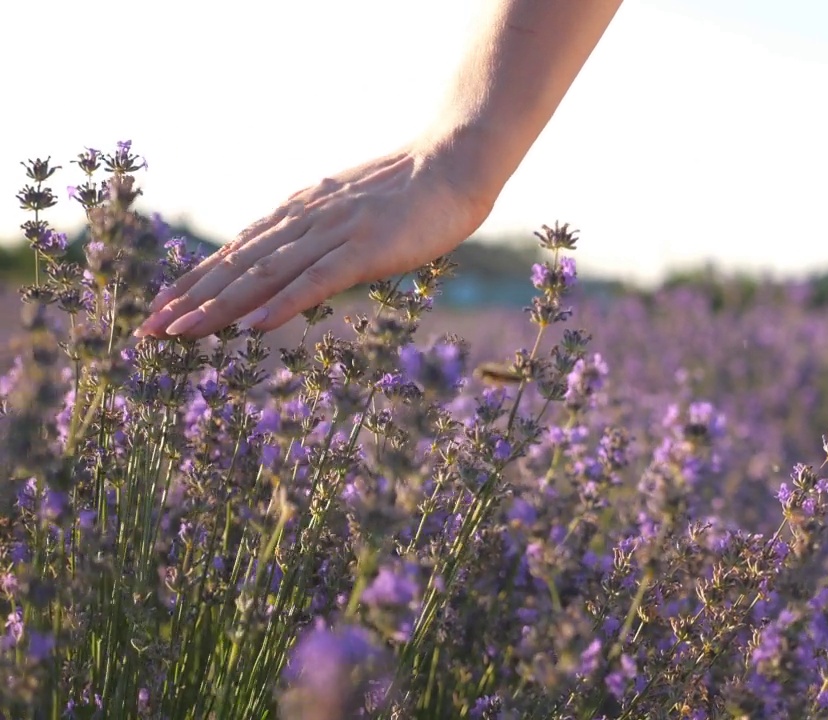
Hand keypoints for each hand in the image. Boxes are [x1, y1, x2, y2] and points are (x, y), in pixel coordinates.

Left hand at [135, 139, 492, 338]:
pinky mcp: (364, 249)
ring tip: (183, 333)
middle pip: (237, 266)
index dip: (196, 281)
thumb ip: (325, 231)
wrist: (454, 164)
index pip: (237, 252)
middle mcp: (305, 221)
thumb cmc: (414, 191)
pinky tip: (254, 326)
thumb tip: (305, 258)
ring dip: (219, 307)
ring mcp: (333, 234)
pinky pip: (315, 281)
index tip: (162, 307)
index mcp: (300, 213)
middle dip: (190, 299)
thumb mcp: (354, 209)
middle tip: (149, 329)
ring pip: (264, 275)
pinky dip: (281, 304)